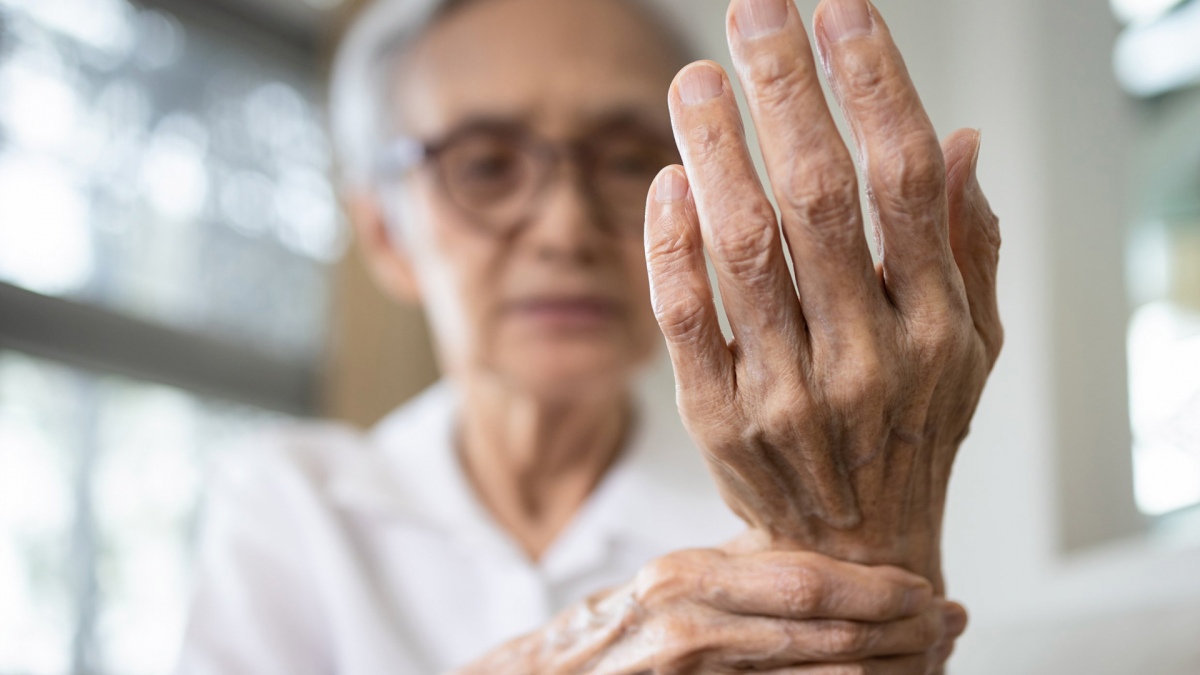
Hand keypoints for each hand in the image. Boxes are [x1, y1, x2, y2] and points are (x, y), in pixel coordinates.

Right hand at [454, 541, 966, 673]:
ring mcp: (687, 667)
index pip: (809, 578)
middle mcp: (686, 617)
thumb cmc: (621, 633)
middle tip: (952, 621)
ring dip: (887, 665)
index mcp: (689, 572)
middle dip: (901, 627)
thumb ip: (750, 573)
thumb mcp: (682, 584)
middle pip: (825, 624)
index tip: (931, 588)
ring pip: (818, 672)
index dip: (881, 587)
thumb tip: (838, 563)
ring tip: (933, 654)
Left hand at [644, 0, 1001, 586]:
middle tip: (755, 11)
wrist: (851, 552)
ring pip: (747, 248)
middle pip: (820, 197)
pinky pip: (688, 320)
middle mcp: (868, 357)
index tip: (840, 11)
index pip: (904, 181)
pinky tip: (666, 181)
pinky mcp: (720, 420)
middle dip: (786, 91)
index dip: (874, 85)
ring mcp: (790, 392)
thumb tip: (960, 138)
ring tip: (696, 80)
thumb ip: (968, 246)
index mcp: (938, 327)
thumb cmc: (911, 434)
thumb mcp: (970, 350)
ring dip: (717, 152)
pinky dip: (672, 247)